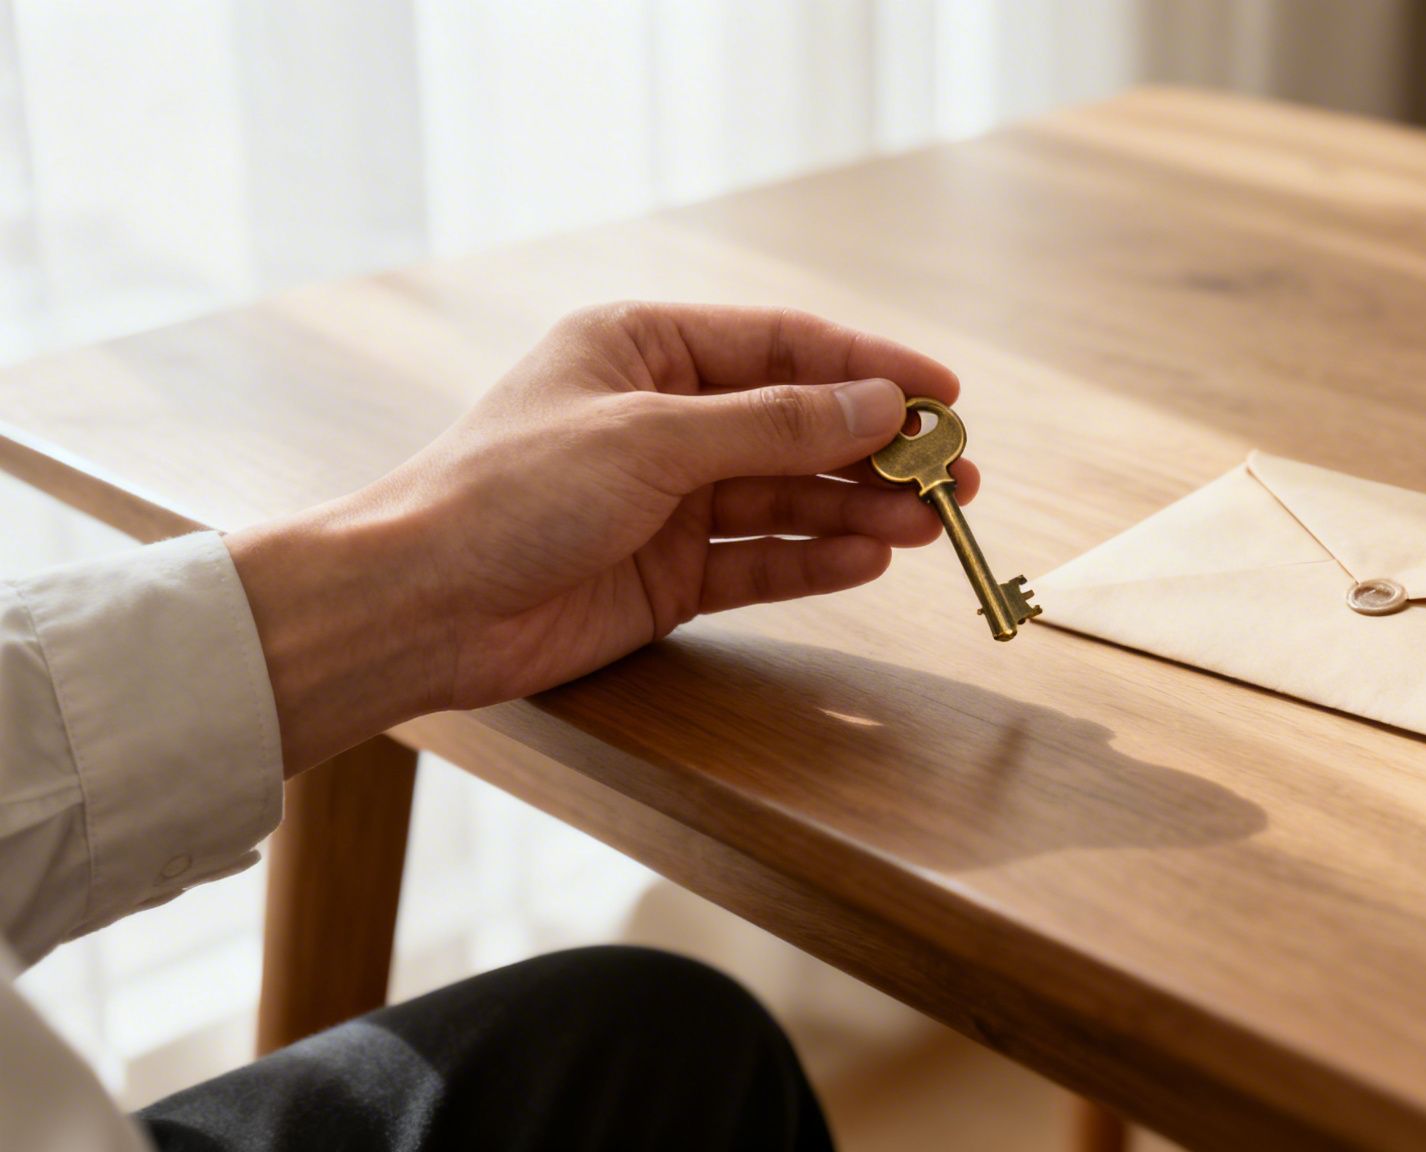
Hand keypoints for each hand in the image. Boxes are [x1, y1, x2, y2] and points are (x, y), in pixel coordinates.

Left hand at [226, 303, 975, 772]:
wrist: (420, 607)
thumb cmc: (506, 494)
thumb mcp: (651, 439)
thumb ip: (775, 425)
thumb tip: (879, 404)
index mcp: (643, 346)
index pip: (784, 345)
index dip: (871, 366)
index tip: (946, 393)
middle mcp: (661, 417)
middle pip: (798, 425)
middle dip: (879, 449)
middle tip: (956, 476)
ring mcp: (666, 499)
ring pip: (788, 496)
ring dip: (860, 508)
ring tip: (931, 524)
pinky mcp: (666, 573)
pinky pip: (760, 559)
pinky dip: (815, 559)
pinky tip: (870, 558)